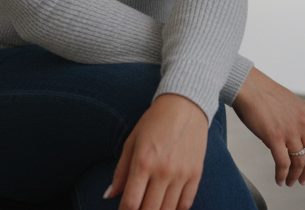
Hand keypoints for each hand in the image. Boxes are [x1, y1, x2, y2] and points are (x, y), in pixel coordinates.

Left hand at [107, 93, 208, 209]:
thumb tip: (109, 195)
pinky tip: (168, 208)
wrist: (185, 105)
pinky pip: (186, 203)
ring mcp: (181, 174)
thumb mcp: (132, 141)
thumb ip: (120, 171)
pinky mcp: (196, 173)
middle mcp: (163, 171)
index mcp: (143, 162)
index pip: (131, 202)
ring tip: (151, 207)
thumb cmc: (155, 121)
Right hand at [231, 67, 304, 186]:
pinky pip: (283, 163)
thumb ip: (293, 120)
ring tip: (289, 182)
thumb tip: (288, 142)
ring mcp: (290, 130)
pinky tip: (279, 180)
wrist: (247, 85)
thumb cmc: (261, 93)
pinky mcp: (275, 137)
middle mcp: (302, 122)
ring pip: (299, 162)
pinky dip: (282, 175)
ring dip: (295, 176)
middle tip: (303, 180)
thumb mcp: (287, 103)